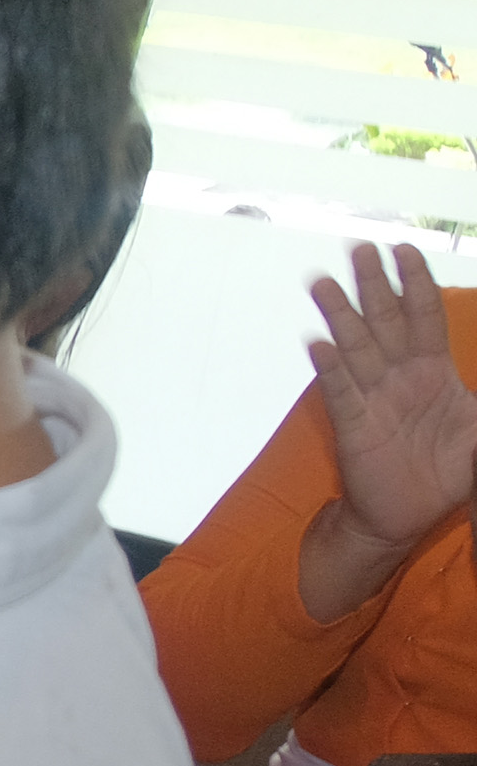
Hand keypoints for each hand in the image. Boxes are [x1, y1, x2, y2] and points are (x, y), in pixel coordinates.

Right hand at [308, 242, 476, 561]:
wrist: (407, 516)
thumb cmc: (446, 471)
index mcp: (433, 371)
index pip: (423, 317)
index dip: (414, 284)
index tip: (404, 250)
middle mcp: (400, 376)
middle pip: (385, 321)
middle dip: (373, 285)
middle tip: (360, 249)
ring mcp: (374, 398)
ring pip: (356, 348)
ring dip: (341, 315)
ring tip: (324, 284)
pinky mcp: (354, 426)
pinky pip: (341, 393)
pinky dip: (331, 369)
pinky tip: (318, 345)